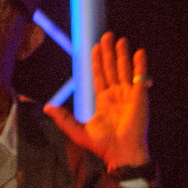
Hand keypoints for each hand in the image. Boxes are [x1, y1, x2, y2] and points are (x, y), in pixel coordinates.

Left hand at [44, 32, 150, 169]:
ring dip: (122, 54)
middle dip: (109, 52)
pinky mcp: (140, 96)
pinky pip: (140, 77)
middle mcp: (116, 95)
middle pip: (112, 68)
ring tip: (120, 39)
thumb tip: (46, 107)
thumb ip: (63, 118)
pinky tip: (139, 52)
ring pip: (124, 69)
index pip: (100, 76)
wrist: (121, 152)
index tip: (95, 48)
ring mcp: (129, 95)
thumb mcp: (77, 130)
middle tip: (107, 35)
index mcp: (103, 102)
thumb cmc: (102, 144)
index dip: (97, 62)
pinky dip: (140, 64)